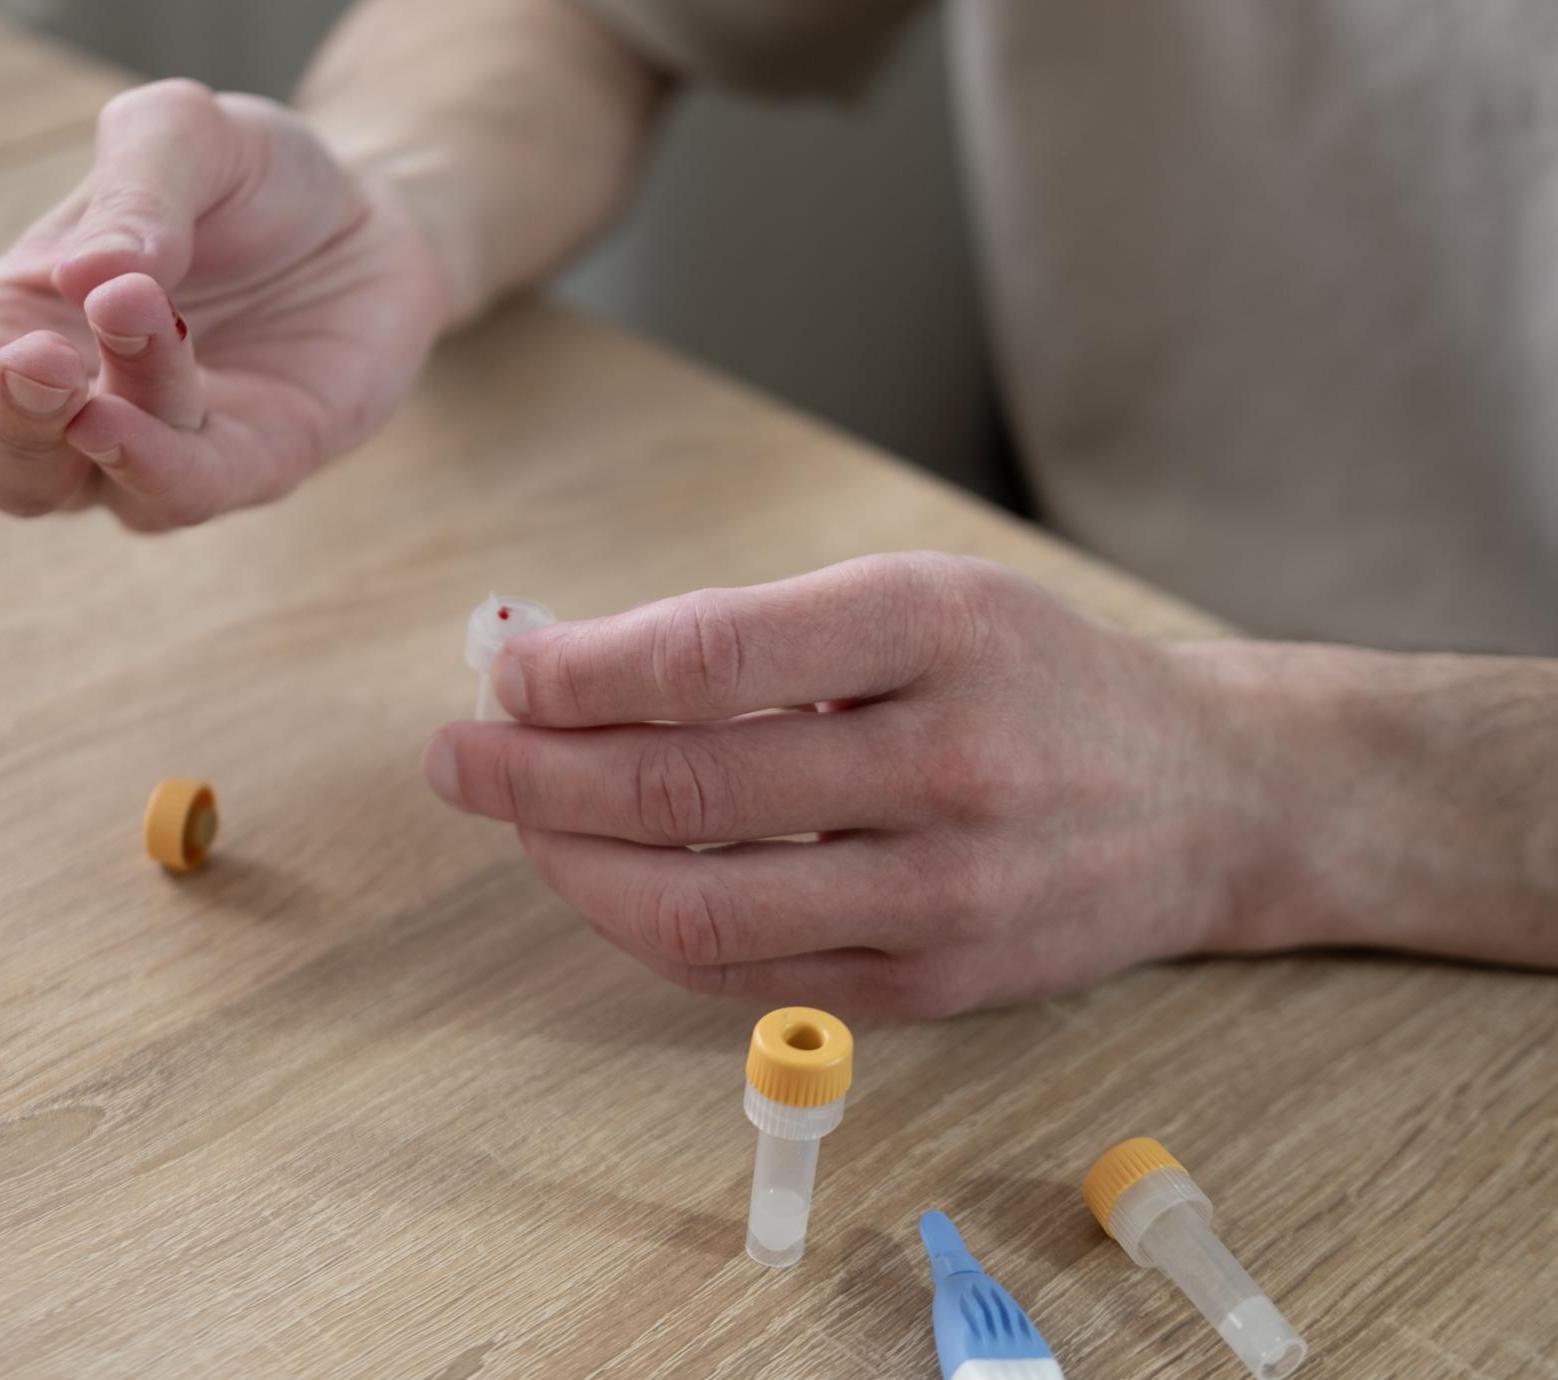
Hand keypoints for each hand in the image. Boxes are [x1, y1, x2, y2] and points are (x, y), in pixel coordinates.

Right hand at [0, 80, 450, 529]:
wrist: (369, 209)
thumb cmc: (243, 180)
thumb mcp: (179, 139)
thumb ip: (130, 193)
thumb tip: (84, 274)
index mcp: (7, 335)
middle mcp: (71, 416)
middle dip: (5, 423)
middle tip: (39, 355)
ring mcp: (159, 450)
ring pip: (89, 486)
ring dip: (89, 428)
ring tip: (129, 323)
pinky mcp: (252, 464)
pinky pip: (187, 492)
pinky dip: (156, 465)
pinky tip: (135, 418)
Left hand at [421, 554, 1302, 1016]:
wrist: (1210, 797)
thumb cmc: (1035, 676)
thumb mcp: (919, 600)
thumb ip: (751, 631)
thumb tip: (565, 666)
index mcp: (937, 631)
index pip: (709, 654)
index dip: (577, 671)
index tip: (503, 670)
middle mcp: (948, 765)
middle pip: (682, 788)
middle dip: (535, 774)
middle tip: (458, 755)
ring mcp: (943, 895)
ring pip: (696, 904)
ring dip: (570, 866)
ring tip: (518, 824)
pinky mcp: (930, 990)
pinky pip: (742, 974)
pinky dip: (648, 928)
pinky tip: (607, 882)